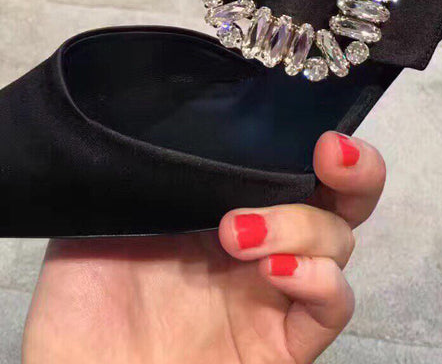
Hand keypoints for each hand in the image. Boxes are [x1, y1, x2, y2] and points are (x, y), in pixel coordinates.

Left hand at [22, 131, 385, 363]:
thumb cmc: (85, 292)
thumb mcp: (108, 208)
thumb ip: (147, 162)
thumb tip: (177, 103)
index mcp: (230, 199)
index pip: (297, 160)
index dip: (320, 138)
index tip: (315, 126)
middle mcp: (265, 238)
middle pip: (341, 198)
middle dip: (355, 169)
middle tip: (328, 152)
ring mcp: (276, 291)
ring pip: (338, 243)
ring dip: (302, 227)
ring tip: (237, 233)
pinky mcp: (282, 344)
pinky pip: (331, 309)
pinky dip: (320, 281)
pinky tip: (275, 272)